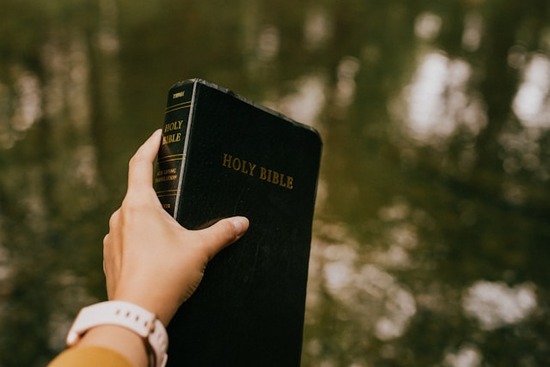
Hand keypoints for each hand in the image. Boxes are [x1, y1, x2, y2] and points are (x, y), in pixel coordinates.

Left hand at [103, 129, 248, 325]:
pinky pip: (126, 240)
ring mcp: (112, 239)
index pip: (140, 164)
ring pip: (132, 219)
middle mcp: (120, 217)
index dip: (150, 146)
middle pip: (137, 193)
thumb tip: (242, 222)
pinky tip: (157, 254)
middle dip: (157, 191)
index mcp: (139, 205)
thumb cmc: (165, 275)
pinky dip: (141, 240)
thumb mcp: (199, 249)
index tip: (158, 135)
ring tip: (170, 230)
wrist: (135, 313)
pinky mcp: (111, 259)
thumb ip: (222, 232)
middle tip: (175, 191)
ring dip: (149, 218)